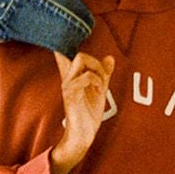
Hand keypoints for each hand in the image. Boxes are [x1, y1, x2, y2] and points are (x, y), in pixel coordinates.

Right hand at [50, 51, 114, 173]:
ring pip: (80, 60)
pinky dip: (96, 80)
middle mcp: (68, 79)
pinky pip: (85, 77)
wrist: (82, 135)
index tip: (74, 38)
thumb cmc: (87, 114)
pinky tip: (98, 90)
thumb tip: (110, 57)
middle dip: (96, 61)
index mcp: (73, 77)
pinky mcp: (71, 94)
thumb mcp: (99, 90)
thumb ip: (104, 74)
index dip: (67, 43)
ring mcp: (68, 86)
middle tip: (103, 77)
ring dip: (97, 70)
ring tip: (100, 85)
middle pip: (79, 54)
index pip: (65, 54)